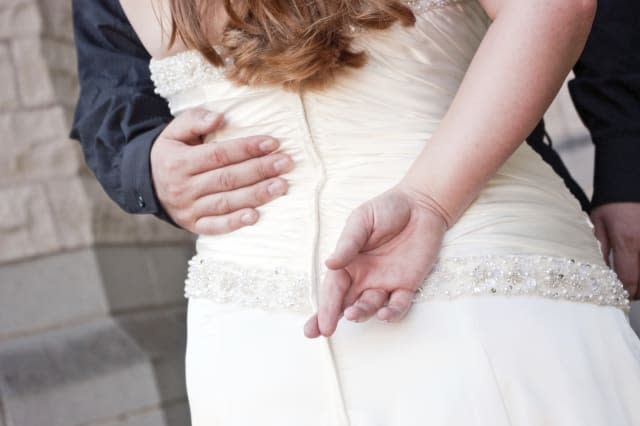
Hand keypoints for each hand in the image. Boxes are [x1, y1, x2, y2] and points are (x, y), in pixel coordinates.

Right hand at [151, 108, 293, 233]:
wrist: (146, 184)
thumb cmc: (171, 154)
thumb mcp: (174, 131)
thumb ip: (195, 120)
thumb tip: (219, 117)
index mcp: (179, 162)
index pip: (219, 154)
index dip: (247, 148)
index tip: (272, 143)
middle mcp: (183, 187)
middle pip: (227, 178)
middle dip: (260, 170)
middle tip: (286, 163)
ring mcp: (189, 209)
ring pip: (226, 202)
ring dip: (256, 195)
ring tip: (281, 186)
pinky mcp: (193, 225)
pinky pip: (215, 226)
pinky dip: (235, 223)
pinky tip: (255, 216)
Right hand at [303, 185, 447, 337]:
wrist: (422, 205)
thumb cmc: (388, 209)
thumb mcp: (362, 220)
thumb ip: (348, 243)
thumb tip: (329, 263)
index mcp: (349, 262)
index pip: (332, 288)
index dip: (324, 306)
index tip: (316, 324)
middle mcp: (364, 277)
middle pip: (344, 304)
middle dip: (330, 319)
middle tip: (323, 331)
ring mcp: (385, 283)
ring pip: (369, 307)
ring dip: (360, 313)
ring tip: (353, 314)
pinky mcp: (407, 285)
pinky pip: (399, 305)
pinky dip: (392, 313)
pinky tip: (385, 314)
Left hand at [590, 202, 639, 299]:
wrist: (631, 176)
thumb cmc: (614, 199)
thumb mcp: (599, 221)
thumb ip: (600, 247)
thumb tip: (598, 271)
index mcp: (627, 239)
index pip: (629, 279)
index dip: (626, 292)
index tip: (622, 296)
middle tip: (632, 293)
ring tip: (639, 284)